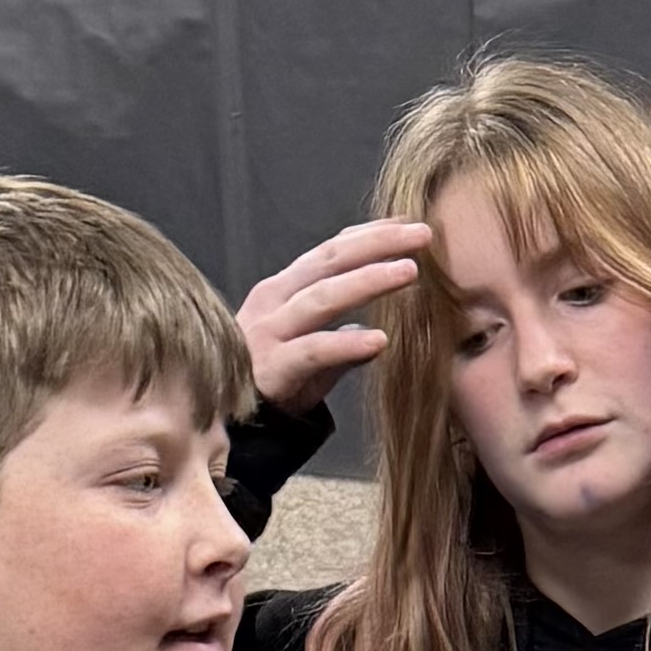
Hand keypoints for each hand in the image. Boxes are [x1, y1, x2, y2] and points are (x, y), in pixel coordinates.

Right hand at [236, 219, 429, 412]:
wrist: (228, 426)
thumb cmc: (267, 385)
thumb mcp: (305, 353)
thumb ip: (337, 336)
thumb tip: (370, 330)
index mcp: (284, 290)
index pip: (330, 251)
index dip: (369, 235)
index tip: (407, 224)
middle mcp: (275, 302)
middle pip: (330, 260)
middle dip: (377, 243)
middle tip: (422, 233)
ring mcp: (271, 333)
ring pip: (323, 298)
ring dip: (369, 281)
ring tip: (410, 272)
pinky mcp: (273, 369)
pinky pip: (314, 352)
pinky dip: (347, 345)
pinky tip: (380, 341)